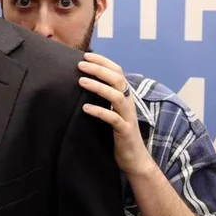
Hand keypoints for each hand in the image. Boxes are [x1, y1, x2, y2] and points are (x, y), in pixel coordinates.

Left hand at [78, 52, 154, 176]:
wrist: (134, 160)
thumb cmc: (119, 134)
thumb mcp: (112, 112)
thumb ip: (104, 98)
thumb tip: (84, 82)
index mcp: (125, 96)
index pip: (117, 72)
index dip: (103, 62)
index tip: (86, 55)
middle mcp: (128, 103)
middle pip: (117, 79)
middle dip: (99, 69)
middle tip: (80, 65)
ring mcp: (128, 117)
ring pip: (116, 96)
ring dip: (98, 87)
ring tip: (81, 81)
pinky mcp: (125, 131)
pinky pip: (113, 118)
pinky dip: (99, 111)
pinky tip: (85, 109)